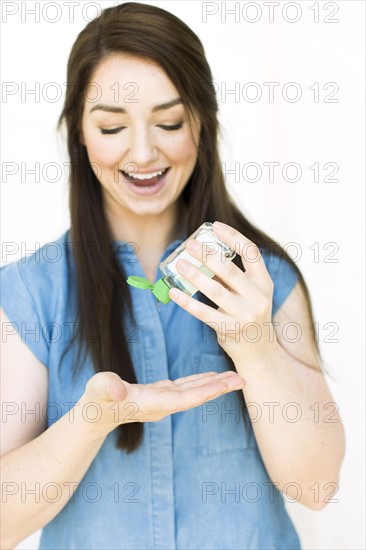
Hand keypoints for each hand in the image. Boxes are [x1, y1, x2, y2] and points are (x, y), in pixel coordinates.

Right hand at [82, 369, 245, 432]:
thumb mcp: (98, 389)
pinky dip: (201, 382)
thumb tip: (119, 390)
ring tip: (235, 377)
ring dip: (215, 385)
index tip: (225, 384)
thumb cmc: (96, 399)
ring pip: (195, 393)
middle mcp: (163, 405)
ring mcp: (164, 401)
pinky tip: (213, 377)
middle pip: (196, 397)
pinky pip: (187, 389)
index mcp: (151, 403)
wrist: (96, 414)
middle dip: (219, 389)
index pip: (184, 399)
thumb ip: (108, 387)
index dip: (205, 392)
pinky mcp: (162, 395)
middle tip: (243, 380)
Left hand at [168, 221, 274, 365]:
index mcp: (264, 283)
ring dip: (195, 275)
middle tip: (190, 244)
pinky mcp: (229, 330)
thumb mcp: (251, 293)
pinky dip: (187, 301)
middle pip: (230, 270)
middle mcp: (257, 297)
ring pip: (215, 291)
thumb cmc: (249, 314)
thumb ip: (234, 276)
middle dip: (207, 255)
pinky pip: (203, 312)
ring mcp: (244, 315)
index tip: (215, 226)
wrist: (259, 352)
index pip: (251, 252)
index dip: (233, 237)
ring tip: (179, 264)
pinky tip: (174, 291)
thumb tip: (203, 253)